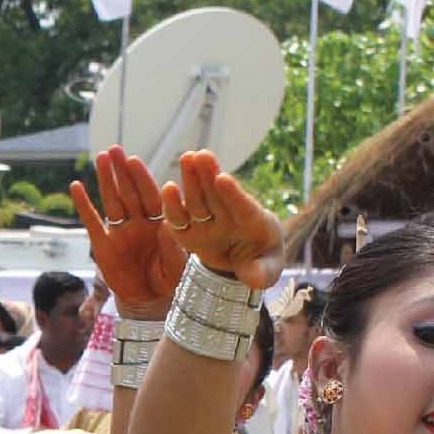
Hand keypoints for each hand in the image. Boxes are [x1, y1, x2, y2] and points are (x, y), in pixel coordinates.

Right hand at [70, 145, 185, 311]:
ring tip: (100, 158)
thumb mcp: (178, 265)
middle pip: (129, 192)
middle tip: (115, 149)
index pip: (150, 196)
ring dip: (106, 180)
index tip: (134, 161)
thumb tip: (166, 226)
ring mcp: (120, 232)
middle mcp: (139, 223)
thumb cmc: (170, 280)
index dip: (141, 179)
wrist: (150, 302)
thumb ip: (173, 246)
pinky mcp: (103, 246)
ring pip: (112, 201)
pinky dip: (84, 205)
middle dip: (122, 171)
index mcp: (160, 222)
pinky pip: (92, 223)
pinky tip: (76, 186)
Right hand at [158, 151, 283, 289]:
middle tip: (201, 155)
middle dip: (209, 175)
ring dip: (192, 179)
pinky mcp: (190, 230)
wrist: (244, 262)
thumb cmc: (260, 263)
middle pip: (218, 195)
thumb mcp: (266, 271)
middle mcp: (229, 217)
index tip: (223, 178)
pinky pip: (180, 219)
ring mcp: (209, 222)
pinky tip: (167, 189)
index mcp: (253, 223)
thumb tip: (254, 278)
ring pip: (199, 199)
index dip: (233, 194)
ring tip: (187, 157)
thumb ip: (261, 273)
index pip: (243, 207)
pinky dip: (173, 207)